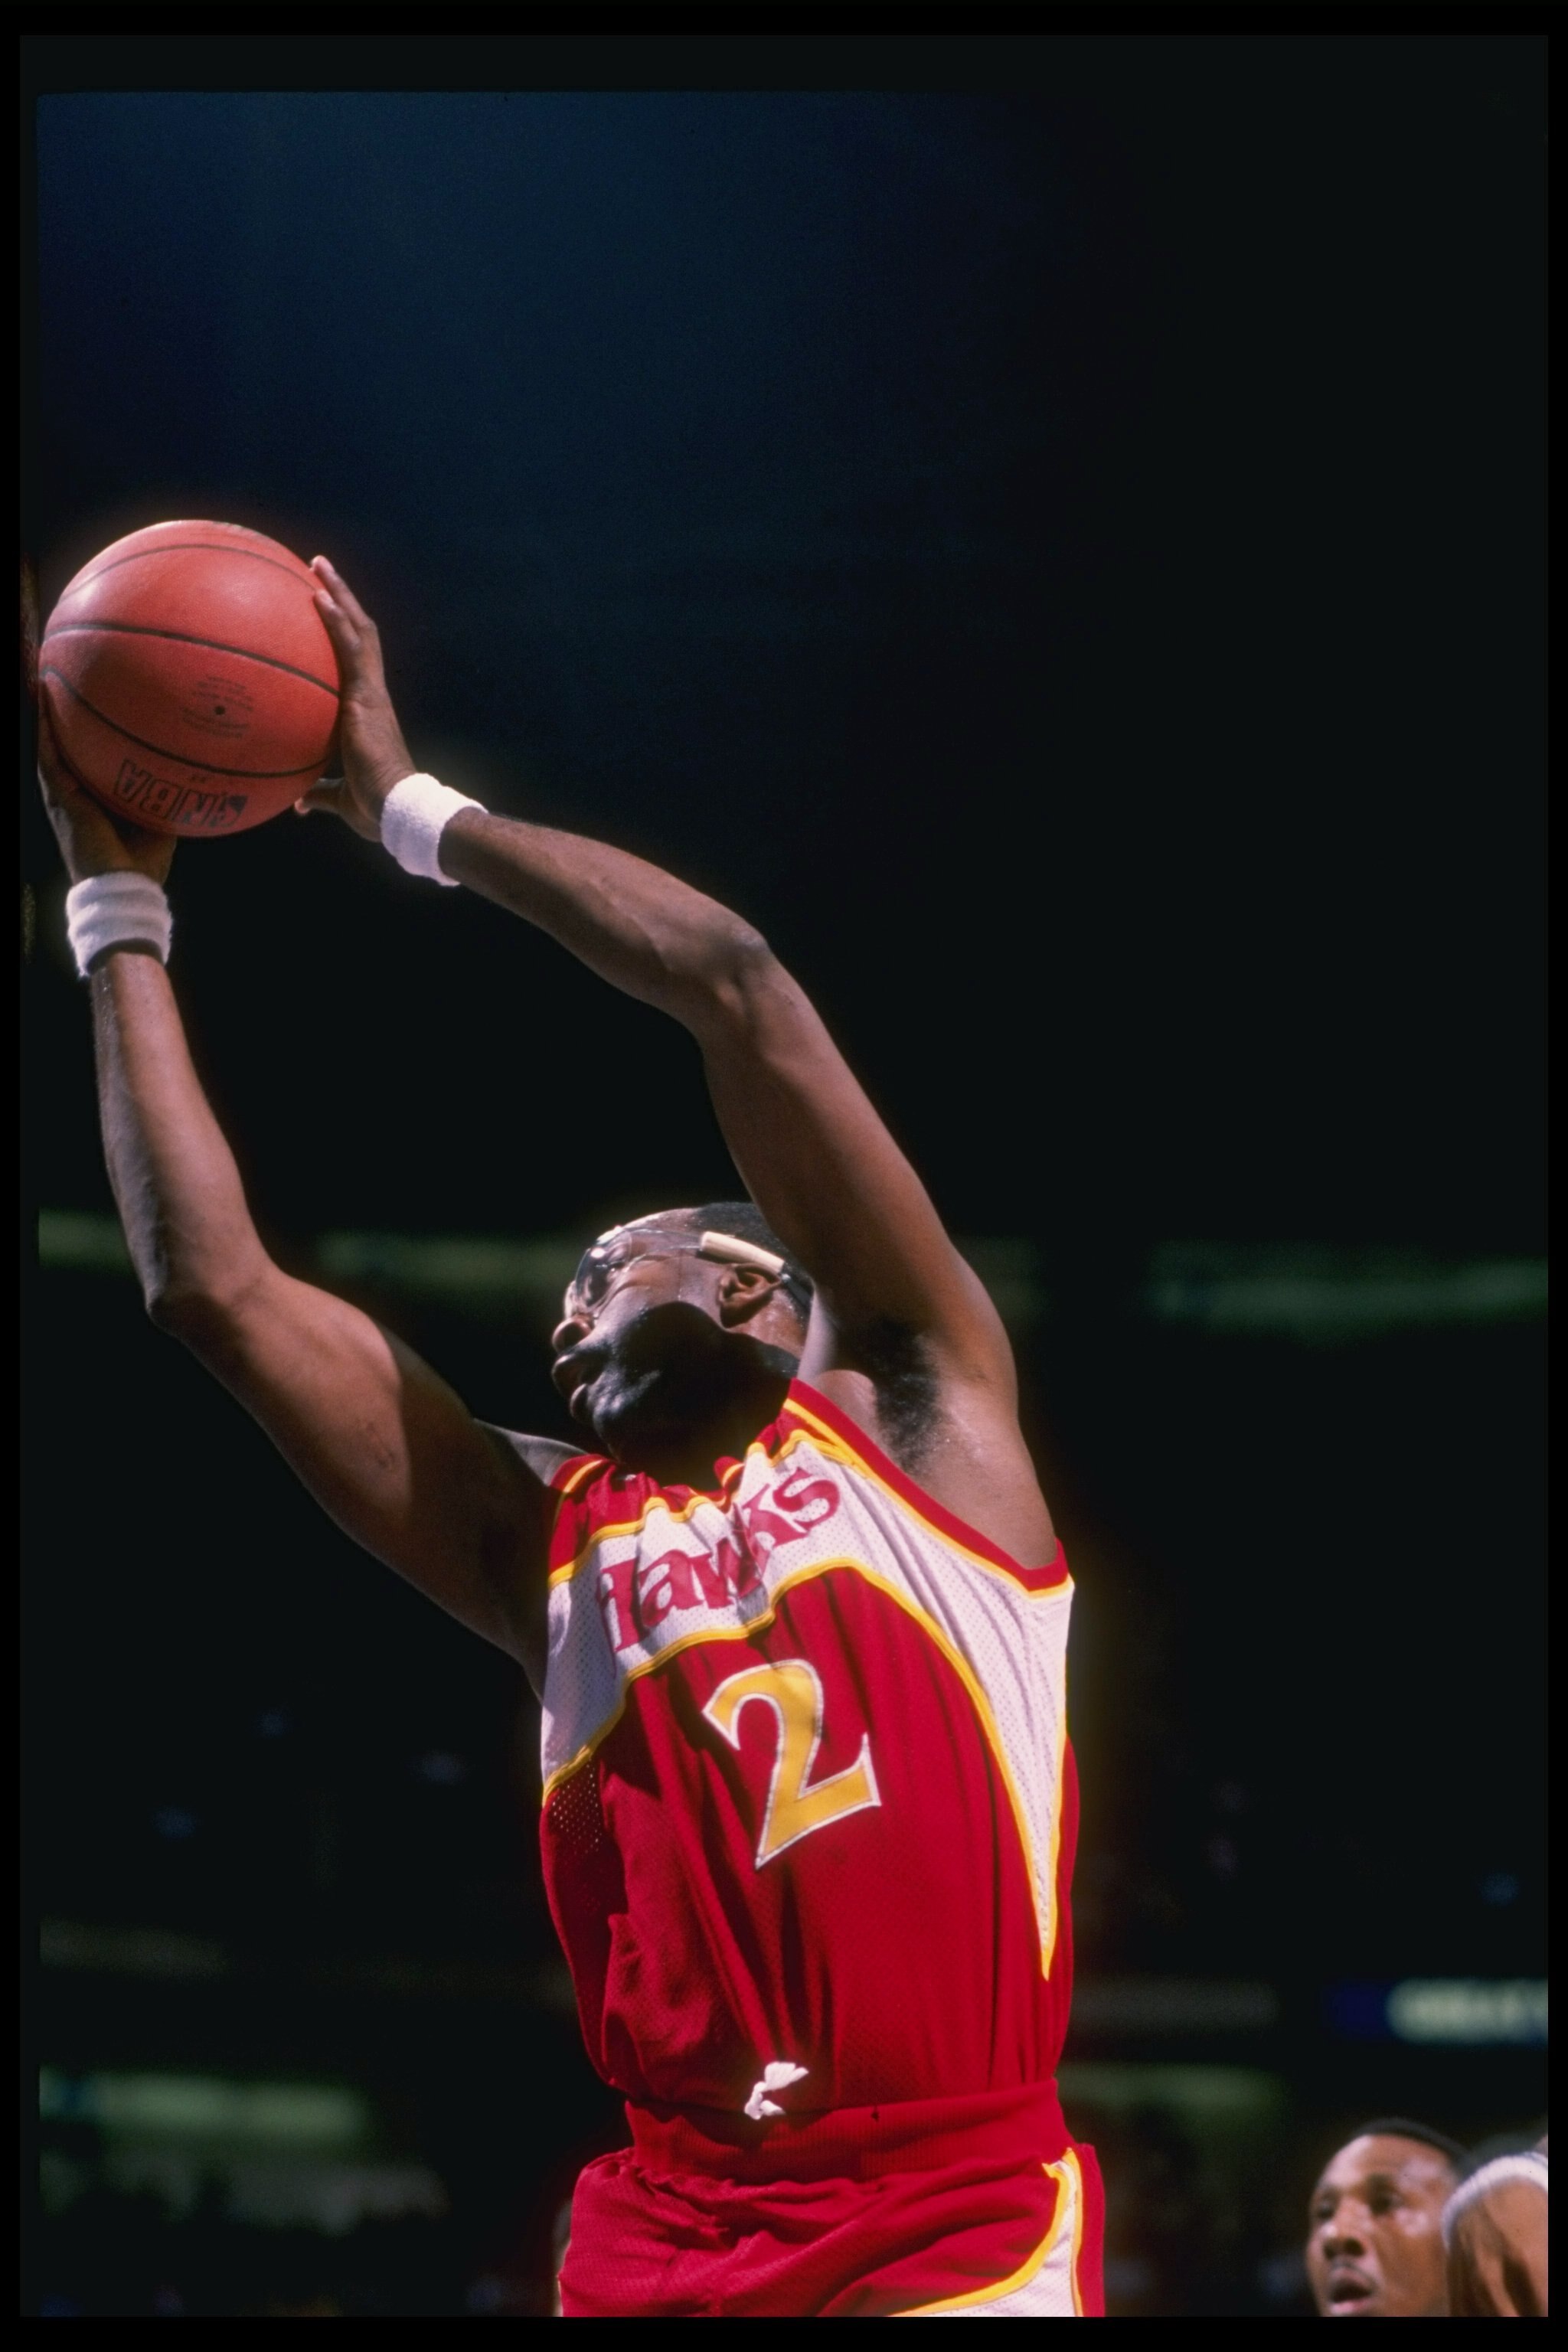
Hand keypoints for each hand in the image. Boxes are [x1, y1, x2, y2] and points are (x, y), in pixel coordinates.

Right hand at [36, 687, 175, 886]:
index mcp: (93, 800)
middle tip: (54, 680)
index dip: (79, 733)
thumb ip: (165, 798)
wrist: (125, 890)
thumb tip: (187, 775)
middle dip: (55, 716)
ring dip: (42, 716)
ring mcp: (64, 797)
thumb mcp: (159, 823)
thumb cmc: (143, 865)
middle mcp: (73, 795)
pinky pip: (49, 759)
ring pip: (47, 747)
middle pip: (60, 747)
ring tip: (40, 681)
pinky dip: (44, 733)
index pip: (83, 759)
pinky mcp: (62, 801)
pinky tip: (42, 706)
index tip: (83, 703)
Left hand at [295, 558, 415, 841]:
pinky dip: (334, 620)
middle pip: (359, 632)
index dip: (343, 631)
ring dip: (338, 593)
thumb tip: (298, 804)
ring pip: (357, 629)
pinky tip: (316, 596)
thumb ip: (318, 794)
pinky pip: (349, 649)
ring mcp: (371, 691)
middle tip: (319, 568)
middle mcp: (373, 692)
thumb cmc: (373, 808)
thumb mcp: (339, 797)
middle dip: (341, 598)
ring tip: (317, 564)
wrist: (394, 809)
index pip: (356, 660)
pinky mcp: (366, 695)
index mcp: (368, 710)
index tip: (325, 607)